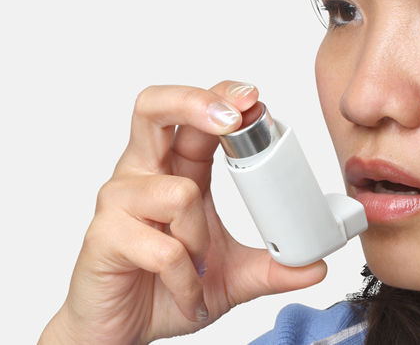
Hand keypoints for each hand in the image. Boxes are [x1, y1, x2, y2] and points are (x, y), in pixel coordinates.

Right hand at [39, 83, 327, 344]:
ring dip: (200, 237)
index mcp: (176, 169)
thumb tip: (316, 264)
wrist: (120, 331)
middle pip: (154, 108)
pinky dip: (186, 278)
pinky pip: (163, 248)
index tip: (254, 100)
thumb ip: (273, 267)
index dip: (220, 98)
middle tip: (232, 120)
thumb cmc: (164, 290)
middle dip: (195, 102)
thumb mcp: (233, 277)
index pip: (193, 114)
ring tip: (199, 267)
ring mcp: (119, 202)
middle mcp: (144, 174)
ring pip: (177, 193)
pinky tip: (186, 293)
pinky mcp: (103, 237)